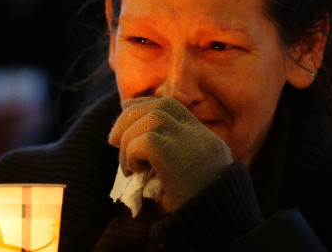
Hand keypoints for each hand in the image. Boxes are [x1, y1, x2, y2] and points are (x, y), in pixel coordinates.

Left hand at [109, 97, 232, 210]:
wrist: (218, 225)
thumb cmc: (198, 209)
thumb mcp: (191, 176)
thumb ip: (173, 157)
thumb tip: (133, 146)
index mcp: (203, 138)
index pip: (170, 106)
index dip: (143, 106)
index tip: (125, 116)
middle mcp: (199, 135)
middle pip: (159, 106)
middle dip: (130, 118)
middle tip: (113, 140)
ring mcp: (189, 141)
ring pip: (150, 118)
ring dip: (128, 140)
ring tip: (128, 166)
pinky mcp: (175, 154)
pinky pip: (143, 141)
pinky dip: (131, 154)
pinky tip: (134, 172)